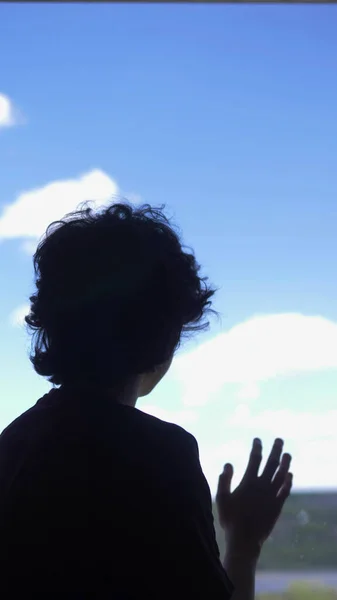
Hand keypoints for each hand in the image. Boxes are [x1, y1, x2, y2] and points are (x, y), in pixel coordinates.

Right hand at [216, 438, 292, 557]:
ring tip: (287, 454)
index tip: (258, 440)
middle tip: (279, 440)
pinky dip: (288, 481)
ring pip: (282, 475)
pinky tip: (290, 475)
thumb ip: (224, 480)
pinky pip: (285, 490)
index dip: (257, 448)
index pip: (255, 459)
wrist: (244, 540)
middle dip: (276, 450)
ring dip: (286, 463)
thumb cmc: (230, 519)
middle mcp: (262, 486)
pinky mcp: (277, 506)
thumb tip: (228, 463)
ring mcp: (272, 496)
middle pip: (272, 463)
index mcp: (249, 482)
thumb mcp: (221, 498)